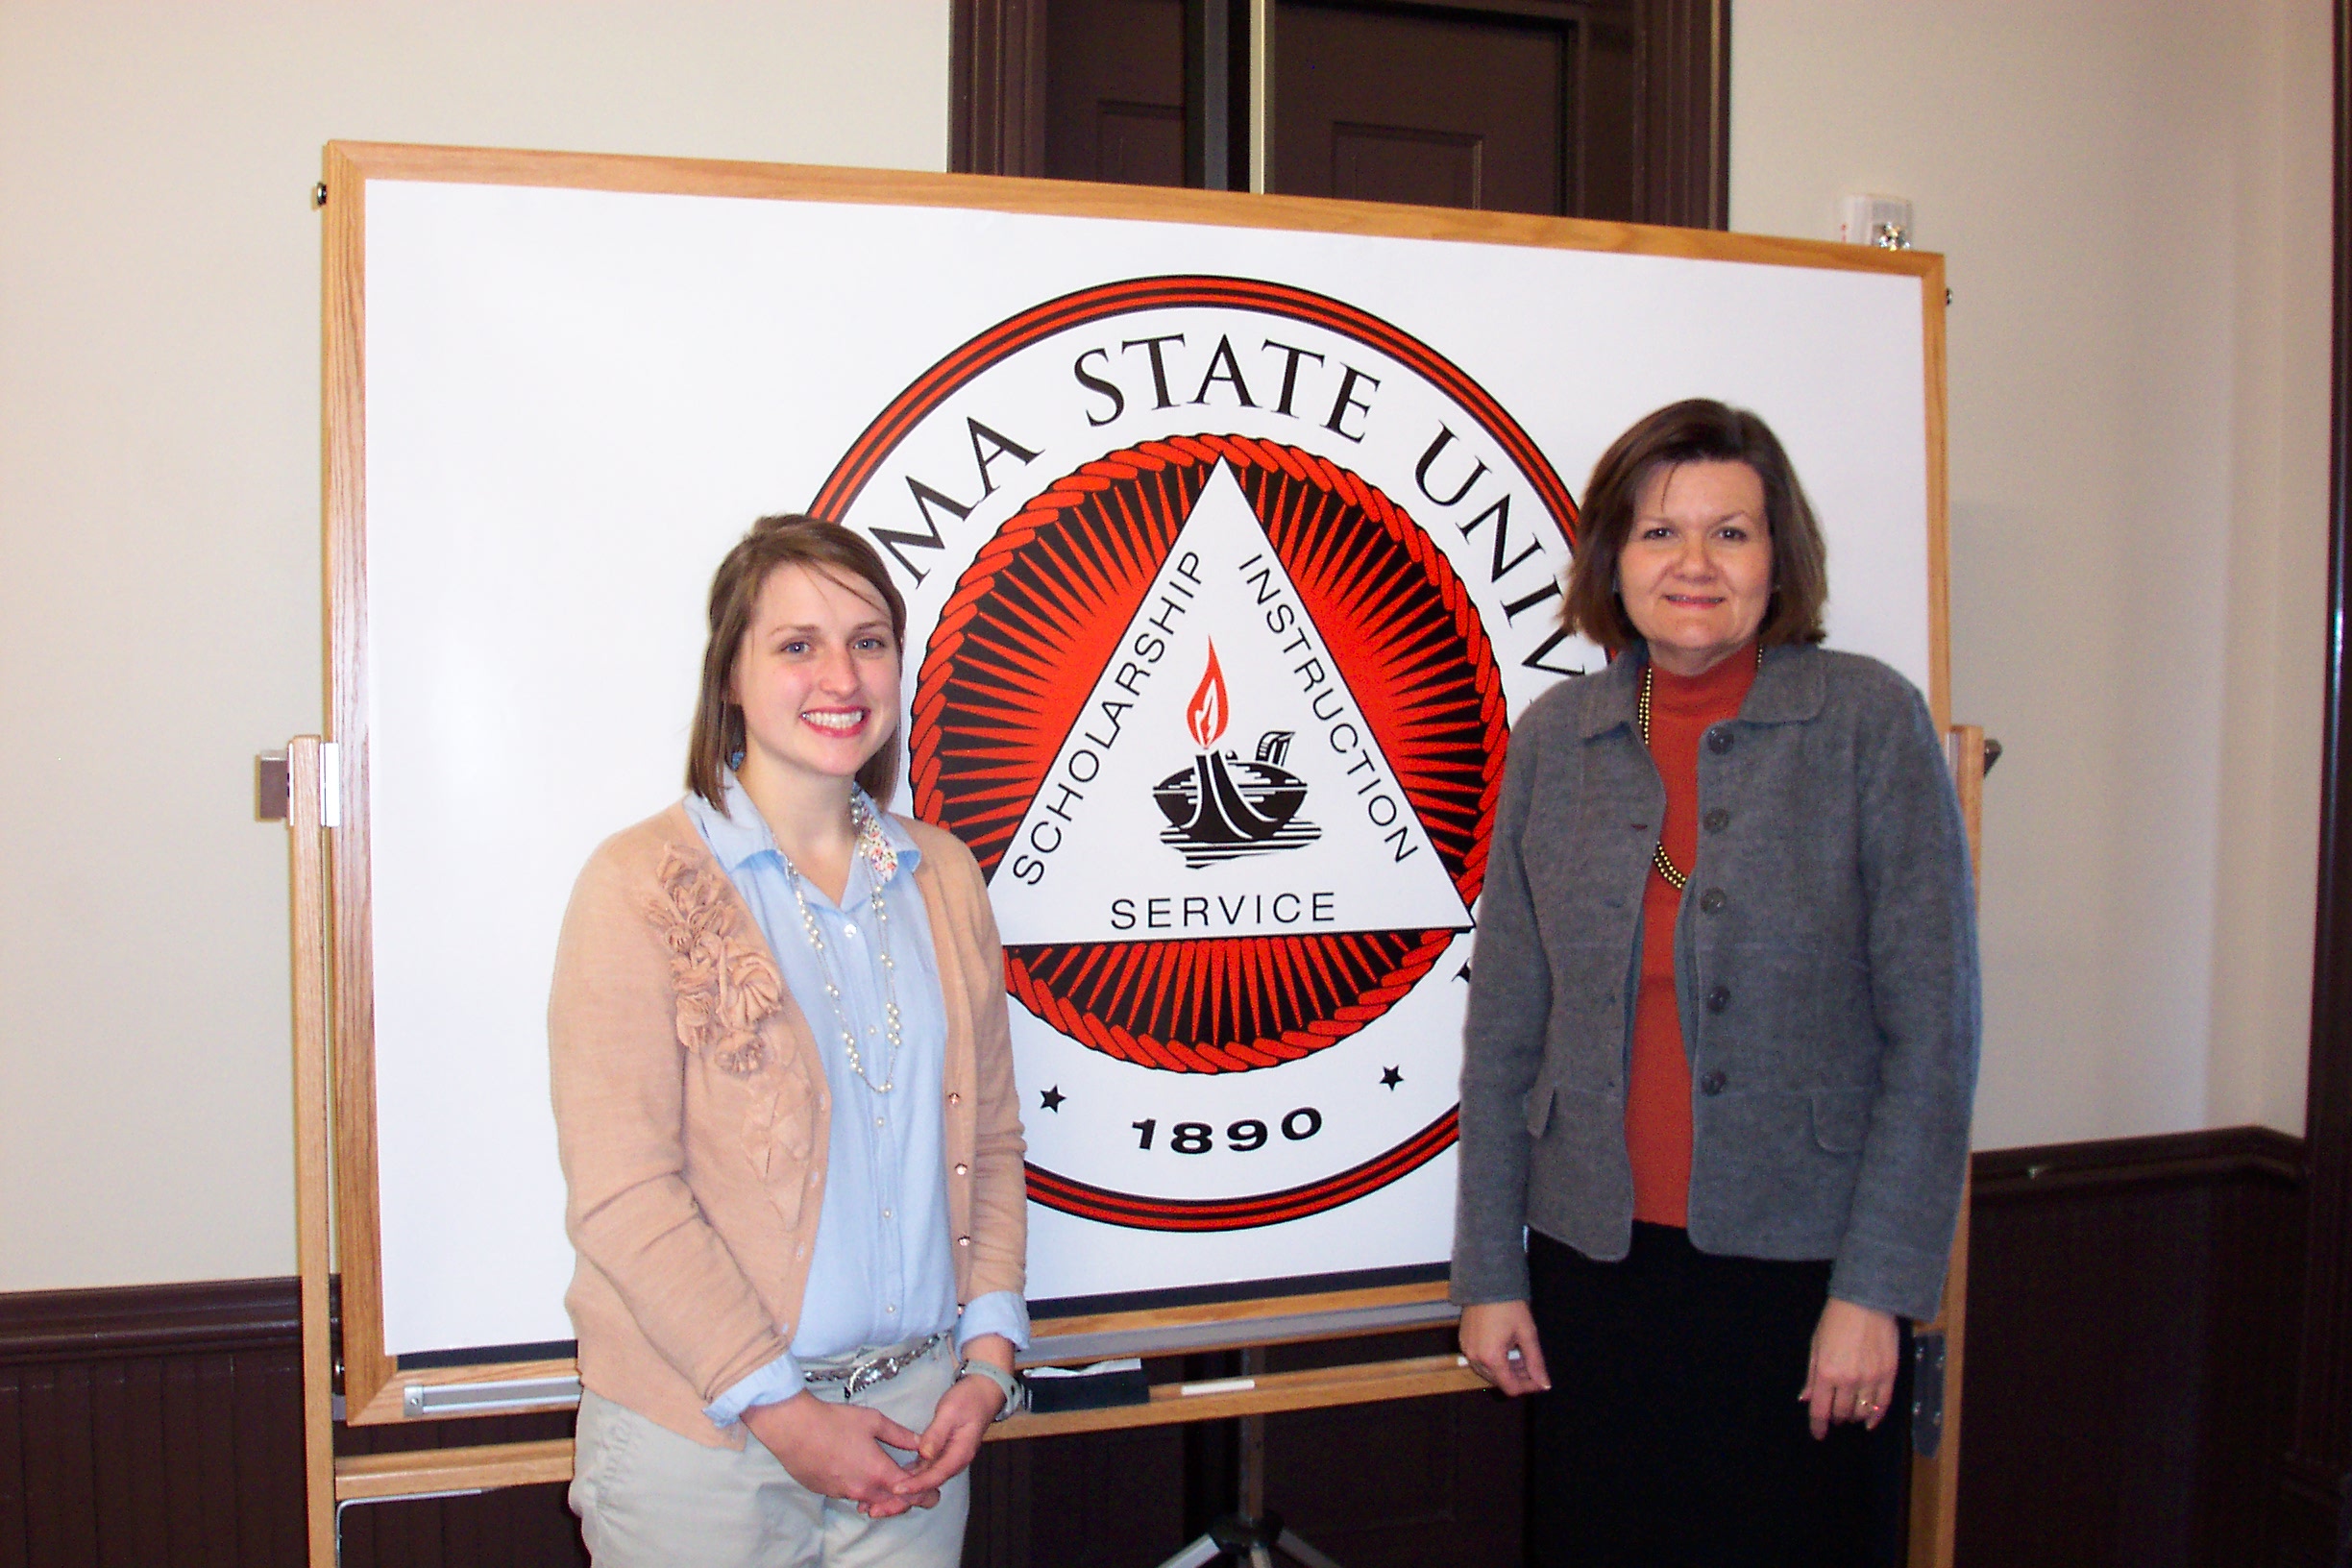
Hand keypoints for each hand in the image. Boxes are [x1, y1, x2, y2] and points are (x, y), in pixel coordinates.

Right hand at [741, 1393, 938, 1517]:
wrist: (794, 1428)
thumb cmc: (834, 1422)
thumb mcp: (873, 1421)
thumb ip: (900, 1435)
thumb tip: (920, 1443)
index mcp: (878, 1473)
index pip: (911, 1493)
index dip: (925, 1493)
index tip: (932, 1490)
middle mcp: (862, 1490)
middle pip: (892, 1505)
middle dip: (906, 1498)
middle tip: (913, 1486)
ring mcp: (842, 1493)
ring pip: (870, 1502)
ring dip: (881, 1494)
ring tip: (887, 1478)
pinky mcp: (826, 1492)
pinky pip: (850, 1496)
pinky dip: (859, 1489)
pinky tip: (858, 1472)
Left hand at [891, 1369, 1006, 1497]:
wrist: (982, 1392)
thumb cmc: (968, 1400)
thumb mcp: (950, 1412)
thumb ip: (936, 1434)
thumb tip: (924, 1454)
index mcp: (960, 1454)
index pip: (936, 1475)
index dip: (916, 1485)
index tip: (896, 1489)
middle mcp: (953, 1461)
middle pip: (929, 1484)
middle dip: (906, 1496)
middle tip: (880, 1504)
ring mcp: (946, 1459)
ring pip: (924, 1480)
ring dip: (904, 1490)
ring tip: (879, 1500)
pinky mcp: (939, 1454)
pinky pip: (923, 1470)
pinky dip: (908, 1477)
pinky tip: (891, 1481)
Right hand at [1458, 1300, 1550, 1396]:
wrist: (1487, 1283)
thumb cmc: (1509, 1306)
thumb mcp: (1527, 1334)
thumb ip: (1536, 1362)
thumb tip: (1545, 1384)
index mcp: (1491, 1358)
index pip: (1510, 1387)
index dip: (1528, 1387)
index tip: (1539, 1380)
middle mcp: (1475, 1358)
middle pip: (1499, 1381)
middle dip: (1517, 1376)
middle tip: (1530, 1363)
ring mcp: (1467, 1350)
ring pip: (1488, 1372)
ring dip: (1505, 1369)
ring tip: (1519, 1353)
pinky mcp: (1463, 1341)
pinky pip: (1479, 1360)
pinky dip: (1493, 1360)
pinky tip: (1504, 1346)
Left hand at [1801, 1298, 1899, 1438]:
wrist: (1866, 1302)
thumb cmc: (1835, 1321)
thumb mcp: (1816, 1346)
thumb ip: (1812, 1376)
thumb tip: (1807, 1399)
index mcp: (1827, 1373)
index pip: (1821, 1410)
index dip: (1818, 1425)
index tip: (1818, 1434)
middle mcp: (1849, 1380)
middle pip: (1842, 1413)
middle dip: (1836, 1417)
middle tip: (1834, 1415)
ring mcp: (1871, 1379)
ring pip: (1862, 1411)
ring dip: (1854, 1416)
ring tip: (1850, 1413)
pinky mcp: (1889, 1374)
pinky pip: (1883, 1404)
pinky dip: (1876, 1416)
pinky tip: (1870, 1421)